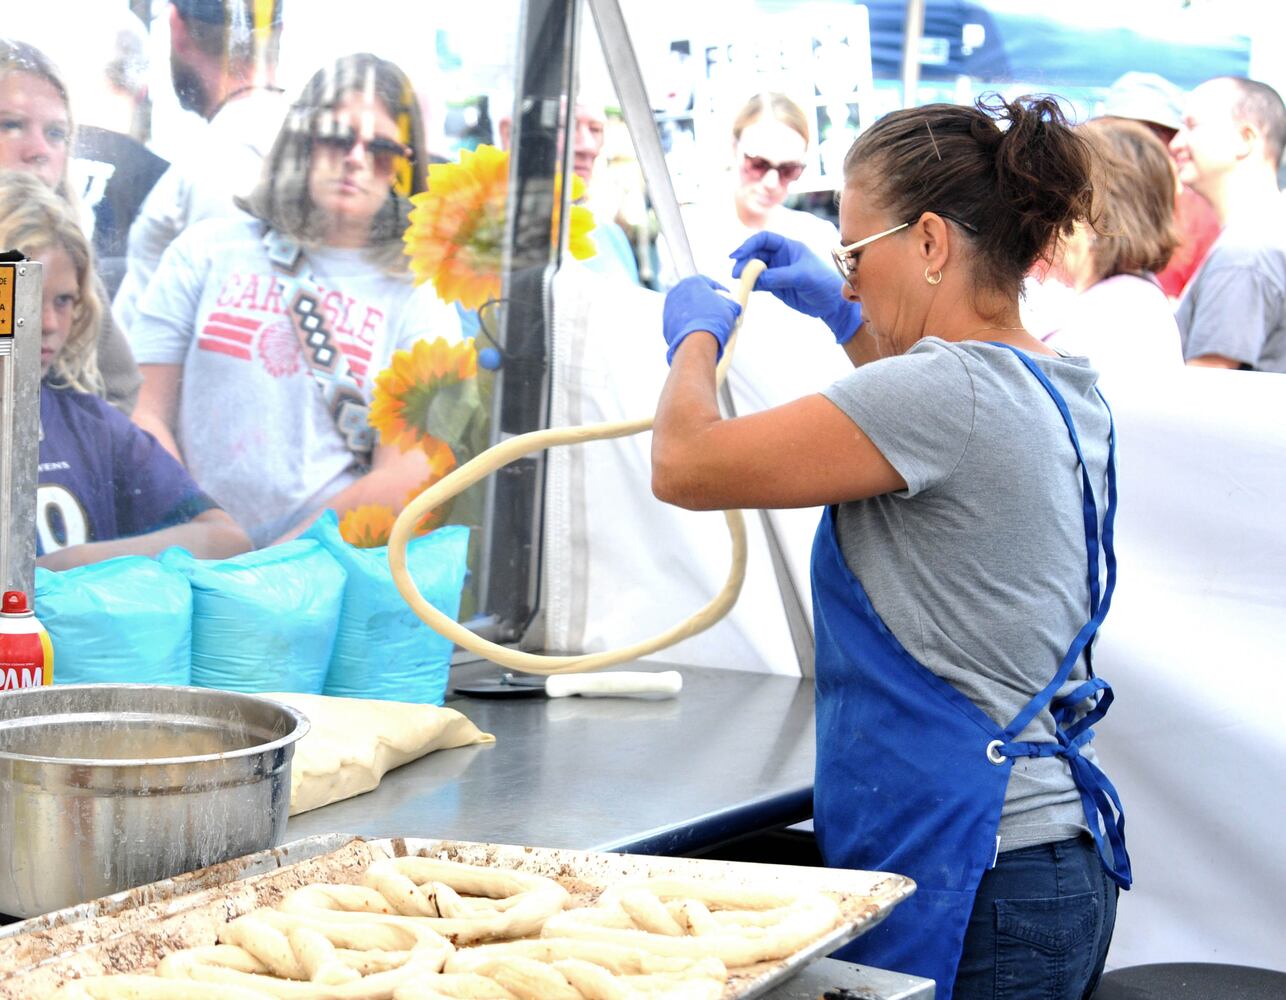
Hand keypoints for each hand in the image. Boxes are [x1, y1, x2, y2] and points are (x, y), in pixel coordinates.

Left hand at [662, 276, 741, 364]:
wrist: (697, 342)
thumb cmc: (715, 321)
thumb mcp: (731, 308)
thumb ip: (731, 303)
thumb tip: (733, 305)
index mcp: (693, 281)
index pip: (711, 284)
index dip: (722, 293)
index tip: (728, 301)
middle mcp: (678, 291)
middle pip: (697, 296)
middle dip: (708, 304)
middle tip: (719, 314)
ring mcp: (669, 307)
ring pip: (688, 310)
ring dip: (698, 315)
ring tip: (709, 326)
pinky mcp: (666, 323)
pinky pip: (681, 323)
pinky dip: (689, 326)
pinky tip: (698, 334)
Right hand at [729, 231, 862, 343]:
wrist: (832, 304)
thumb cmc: (823, 283)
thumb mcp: (802, 276)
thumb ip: (778, 276)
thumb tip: (756, 279)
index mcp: (789, 246)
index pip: (764, 240)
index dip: (748, 245)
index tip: (737, 255)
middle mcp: (781, 256)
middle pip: (756, 254)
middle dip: (744, 262)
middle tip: (736, 274)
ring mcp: (777, 271)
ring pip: (755, 269)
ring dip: (745, 275)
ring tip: (740, 283)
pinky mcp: (775, 286)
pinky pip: (758, 283)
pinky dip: (751, 285)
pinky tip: (746, 289)